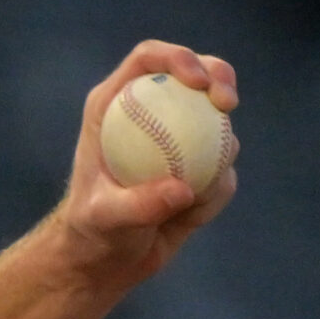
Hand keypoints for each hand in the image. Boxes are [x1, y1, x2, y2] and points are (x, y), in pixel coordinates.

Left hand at [52, 39, 237, 290]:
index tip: (199, 82)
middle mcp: (148, 113)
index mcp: (113, 107)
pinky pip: (224, 169)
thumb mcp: (105, 219)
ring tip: (182, 203)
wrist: (105, 259)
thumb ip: (137, 205)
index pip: (147, 60)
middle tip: (227, 105)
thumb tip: (183, 189)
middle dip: (220, 78)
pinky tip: (185, 219)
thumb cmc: (91, 233)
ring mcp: (177, 137)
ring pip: (218, 124)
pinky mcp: (199, 164)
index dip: (178, 58)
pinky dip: (214, 194)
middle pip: (196, 73)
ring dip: (217, 157)